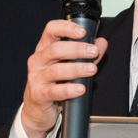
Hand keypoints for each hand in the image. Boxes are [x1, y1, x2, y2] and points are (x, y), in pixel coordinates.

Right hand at [21, 19, 107, 137]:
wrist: (37, 110)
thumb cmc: (53, 84)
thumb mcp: (70, 66)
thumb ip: (86, 54)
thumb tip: (101, 43)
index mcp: (44, 49)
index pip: (51, 30)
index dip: (66, 28)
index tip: (82, 32)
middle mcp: (38, 61)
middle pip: (55, 49)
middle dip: (77, 49)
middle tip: (93, 51)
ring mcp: (36, 78)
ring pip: (56, 70)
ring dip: (76, 69)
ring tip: (91, 70)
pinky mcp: (38, 95)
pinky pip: (54, 92)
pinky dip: (69, 90)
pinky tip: (80, 88)